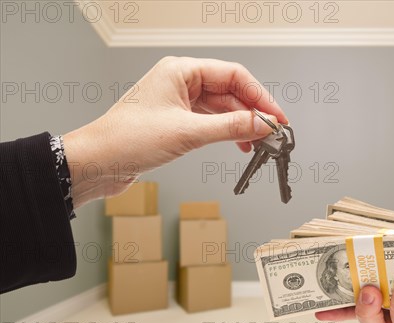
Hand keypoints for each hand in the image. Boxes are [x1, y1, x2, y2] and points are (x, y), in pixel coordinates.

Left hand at [63, 57, 287, 207]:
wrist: (98, 162)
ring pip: (221, 108)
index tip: (276, 116)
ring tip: (258, 142)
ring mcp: (179, 101)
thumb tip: (262, 124)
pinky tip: (239, 144)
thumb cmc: (128, 139)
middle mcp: (181, 82)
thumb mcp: (188, 133)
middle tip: (272, 132)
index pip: (233, 75)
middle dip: (252, 112)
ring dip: (241, 125)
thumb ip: (230, 128)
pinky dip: (226, 132)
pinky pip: (210, 121)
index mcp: (181, 70)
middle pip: (230, 91)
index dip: (259, 96)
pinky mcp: (177, 120)